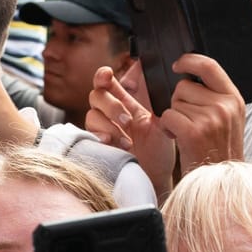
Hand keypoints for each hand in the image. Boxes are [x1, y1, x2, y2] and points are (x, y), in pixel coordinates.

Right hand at [87, 62, 174, 197]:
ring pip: (92, 115)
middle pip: (96, 95)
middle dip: (111, 105)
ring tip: (128, 141)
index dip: (103, 76)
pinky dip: (101, 137)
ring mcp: (102, 129)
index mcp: (125, 103)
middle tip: (128, 120)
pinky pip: (90, 134)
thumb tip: (153, 79)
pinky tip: (113, 143)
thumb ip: (155, 100)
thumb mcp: (162, 121)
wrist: (157, 176)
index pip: (107, 83)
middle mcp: (110, 114)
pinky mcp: (97, 145)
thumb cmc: (160, 149)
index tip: (108, 75)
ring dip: (110, 125)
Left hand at [159, 54, 244, 169]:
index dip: (190, 60)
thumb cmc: (218, 151)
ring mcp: (211, 118)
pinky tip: (179, 139)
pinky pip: (168, 115)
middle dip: (179, 102)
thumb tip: (190, 76)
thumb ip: (215, 97)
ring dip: (174, 117)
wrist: (219, 182)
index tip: (178, 64)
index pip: (210, 66)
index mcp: (234, 99)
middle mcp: (225, 106)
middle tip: (189, 122)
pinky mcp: (195, 132)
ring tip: (187, 133)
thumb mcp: (228, 120)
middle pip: (184, 86)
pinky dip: (167, 127)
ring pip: (174, 102)